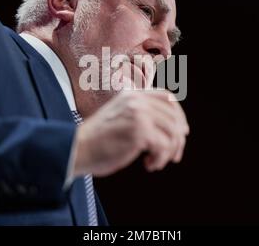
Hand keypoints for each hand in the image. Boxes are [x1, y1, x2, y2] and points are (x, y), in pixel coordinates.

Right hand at [73, 89, 189, 176]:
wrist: (77, 148)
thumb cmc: (98, 139)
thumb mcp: (121, 116)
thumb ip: (141, 114)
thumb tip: (175, 128)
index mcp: (133, 94)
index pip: (167, 98)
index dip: (178, 115)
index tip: (182, 132)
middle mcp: (137, 100)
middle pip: (173, 117)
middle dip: (178, 140)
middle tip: (173, 156)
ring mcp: (139, 114)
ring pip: (172, 133)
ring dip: (168, 152)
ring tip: (155, 162)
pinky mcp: (139, 131)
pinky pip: (164, 146)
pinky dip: (160, 159)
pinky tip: (148, 164)